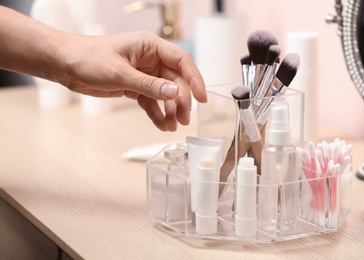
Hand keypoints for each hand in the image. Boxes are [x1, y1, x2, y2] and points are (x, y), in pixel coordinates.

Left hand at [61, 31, 206, 130]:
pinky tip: (161, 125)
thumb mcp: (120, 73)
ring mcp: (143, 74)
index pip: (181, 61)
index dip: (195, 79)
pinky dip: (157, 113)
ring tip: (172, 126)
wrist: (66, 65)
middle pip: (176, 81)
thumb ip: (149, 85)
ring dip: (171, 110)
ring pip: (165, 94)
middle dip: (181, 101)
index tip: (202, 97)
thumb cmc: (88, 58)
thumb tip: (175, 93)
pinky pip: (151, 101)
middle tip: (184, 119)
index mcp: (150, 46)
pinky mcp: (135, 87)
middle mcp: (150, 60)